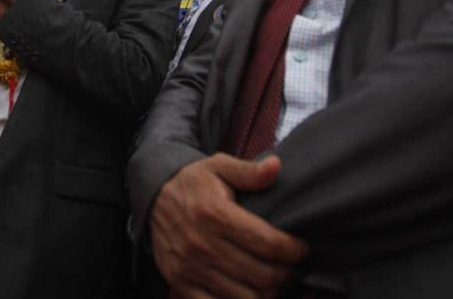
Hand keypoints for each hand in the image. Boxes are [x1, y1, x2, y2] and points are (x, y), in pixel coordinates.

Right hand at [151, 154, 306, 298]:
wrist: (152, 198)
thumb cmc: (193, 183)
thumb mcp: (218, 167)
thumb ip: (249, 171)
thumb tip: (276, 167)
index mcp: (215, 214)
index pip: (270, 244)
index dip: (294, 250)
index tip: (300, 248)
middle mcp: (202, 244)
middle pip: (263, 275)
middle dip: (285, 273)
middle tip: (288, 266)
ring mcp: (190, 267)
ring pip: (247, 297)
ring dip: (267, 292)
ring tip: (271, 279)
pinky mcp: (180, 283)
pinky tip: (247, 290)